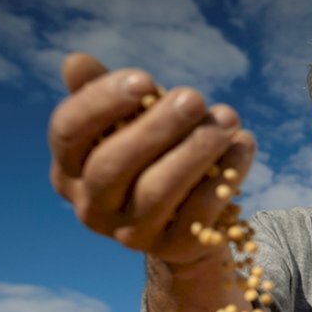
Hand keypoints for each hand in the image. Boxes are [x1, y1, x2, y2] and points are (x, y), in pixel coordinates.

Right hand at [48, 53, 255, 266]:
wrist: (185, 219)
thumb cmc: (151, 154)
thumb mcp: (128, 121)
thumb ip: (102, 92)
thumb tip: (75, 62)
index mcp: (69, 168)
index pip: (68, 132)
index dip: (101, 102)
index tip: (145, 78)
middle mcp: (91, 206)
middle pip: (112, 164)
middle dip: (157, 126)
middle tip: (194, 97)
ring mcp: (131, 234)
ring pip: (157, 191)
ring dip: (195, 150)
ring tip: (228, 119)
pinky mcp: (174, 248)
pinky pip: (199, 213)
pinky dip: (225, 177)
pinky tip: (243, 145)